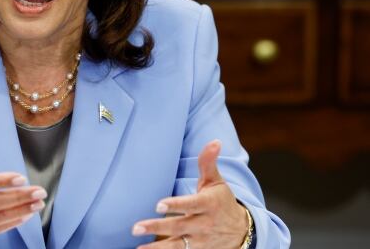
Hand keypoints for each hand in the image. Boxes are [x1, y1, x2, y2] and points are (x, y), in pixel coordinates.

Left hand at [132, 140, 248, 248]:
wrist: (242, 231)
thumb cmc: (222, 202)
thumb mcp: (217, 181)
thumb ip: (208, 162)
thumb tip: (215, 141)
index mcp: (208, 204)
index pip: (190, 205)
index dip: (175, 204)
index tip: (158, 204)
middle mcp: (203, 224)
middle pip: (178, 226)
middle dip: (156, 227)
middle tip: (136, 227)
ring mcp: (200, 241)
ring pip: (178, 246)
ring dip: (157, 248)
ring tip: (139, 247)